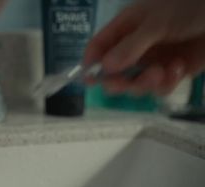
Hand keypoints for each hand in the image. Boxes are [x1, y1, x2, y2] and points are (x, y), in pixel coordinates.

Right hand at [84, 0, 204, 95]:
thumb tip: (104, 68)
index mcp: (125, 28)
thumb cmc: (187, 8)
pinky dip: (166, 83)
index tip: (89, 80)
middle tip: (124, 84)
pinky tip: (178, 69)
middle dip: (118, 81)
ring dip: (146, 83)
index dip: (91, 63)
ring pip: (135, 84)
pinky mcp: (171, 72)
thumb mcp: (156, 24)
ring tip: (162, 72)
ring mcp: (153, 61)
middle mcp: (135, 47)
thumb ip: (130, 47)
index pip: (99, 47)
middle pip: (114, 73)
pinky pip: (159, 87)